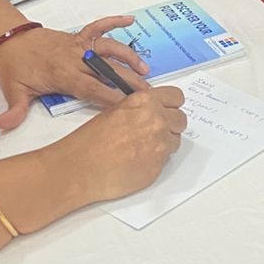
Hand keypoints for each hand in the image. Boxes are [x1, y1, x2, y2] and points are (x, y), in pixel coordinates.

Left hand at [0, 15, 149, 131]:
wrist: (9, 38)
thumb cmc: (14, 66)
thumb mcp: (13, 90)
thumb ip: (15, 110)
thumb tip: (4, 125)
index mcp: (62, 74)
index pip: (90, 88)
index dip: (109, 96)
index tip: (127, 105)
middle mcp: (74, 58)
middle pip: (106, 70)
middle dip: (127, 80)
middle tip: (147, 92)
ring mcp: (77, 45)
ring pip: (108, 48)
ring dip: (127, 56)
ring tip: (144, 69)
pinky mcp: (77, 36)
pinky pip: (98, 26)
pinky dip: (113, 21)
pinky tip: (129, 21)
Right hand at [55, 86, 187, 202]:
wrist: (82, 167)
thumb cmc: (91, 140)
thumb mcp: (116, 111)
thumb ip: (139, 109)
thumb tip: (151, 112)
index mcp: (146, 102)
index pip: (176, 97)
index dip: (172, 105)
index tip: (168, 109)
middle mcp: (157, 120)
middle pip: (180, 119)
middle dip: (171, 125)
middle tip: (155, 131)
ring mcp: (160, 144)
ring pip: (175, 141)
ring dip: (164, 143)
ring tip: (142, 148)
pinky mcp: (159, 166)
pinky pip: (166, 160)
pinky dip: (156, 160)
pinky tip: (138, 160)